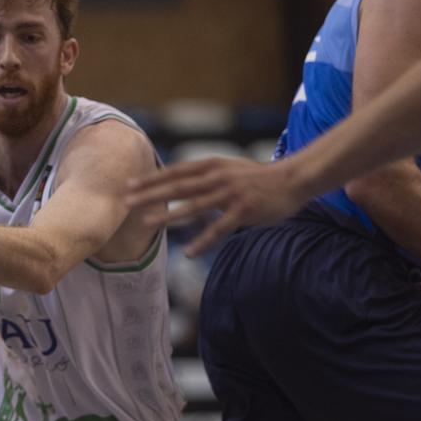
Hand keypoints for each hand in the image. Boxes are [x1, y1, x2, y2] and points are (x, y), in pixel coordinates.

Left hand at [126, 157, 306, 255]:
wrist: (293, 178)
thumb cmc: (258, 177)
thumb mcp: (228, 168)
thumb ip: (205, 173)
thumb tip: (179, 178)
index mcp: (212, 166)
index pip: (175, 171)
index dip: (151, 178)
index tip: (128, 185)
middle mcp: (218, 177)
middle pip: (177, 186)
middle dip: (150, 194)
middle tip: (126, 202)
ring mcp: (230, 194)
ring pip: (194, 206)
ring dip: (170, 215)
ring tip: (149, 224)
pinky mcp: (244, 211)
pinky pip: (219, 229)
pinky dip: (203, 242)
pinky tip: (189, 254)